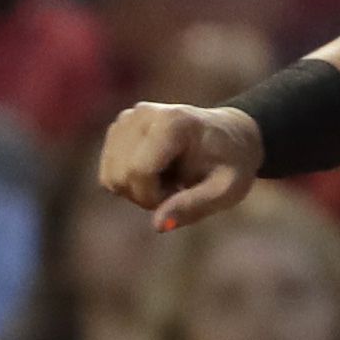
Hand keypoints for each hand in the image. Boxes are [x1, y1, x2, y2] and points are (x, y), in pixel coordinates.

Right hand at [101, 101, 264, 229]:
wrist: (232, 135)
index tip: (180, 195)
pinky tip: (155, 172)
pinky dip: (128, 181)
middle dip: (145, 195)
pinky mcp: (119, 127)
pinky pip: (107, 171)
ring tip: (167, 179)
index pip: (139, 171)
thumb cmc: (232, 163)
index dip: (154, 196)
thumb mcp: (226, 190)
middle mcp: (143, 113)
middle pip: (120, 175)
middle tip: (176, 189)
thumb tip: (158, 226)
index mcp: (173, 123)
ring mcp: (128, 118)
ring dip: (136, 189)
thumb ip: (193, 207)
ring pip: (109, 176)